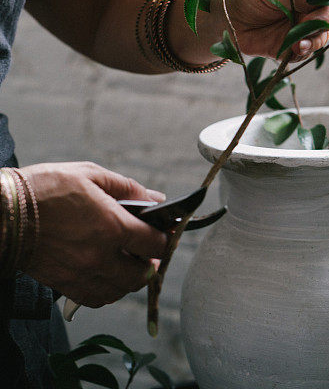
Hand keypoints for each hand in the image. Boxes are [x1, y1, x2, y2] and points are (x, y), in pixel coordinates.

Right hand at [19, 162, 167, 307]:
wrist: (6, 214)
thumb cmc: (46, 189)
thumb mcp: (91, 175)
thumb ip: (129, 189)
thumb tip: (156, 199)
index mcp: (111, 226)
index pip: (155, 244)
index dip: (165, 238)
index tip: (165, 232)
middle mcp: (100, 256)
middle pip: (143, 275)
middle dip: (151, 262)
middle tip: (148, 249)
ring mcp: (83, 274)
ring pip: (121, 291)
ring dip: (131, 278)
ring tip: (129, 262)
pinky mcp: (66, 285)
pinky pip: (97, 299)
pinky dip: (109, 291)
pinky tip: (107, 275)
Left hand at [213, 0, 328, 59]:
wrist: (223, 16)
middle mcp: (309, 4)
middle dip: (327, 16)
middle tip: (310, 20)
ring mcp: (302, 24)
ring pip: (324, 32)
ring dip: (317, 37)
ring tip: (300, 40)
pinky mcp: (292, 44)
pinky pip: (307, 50)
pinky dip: (305, 50)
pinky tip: (295, 49)